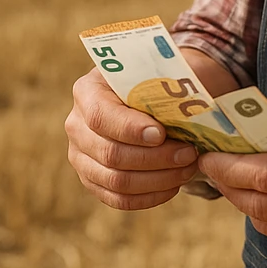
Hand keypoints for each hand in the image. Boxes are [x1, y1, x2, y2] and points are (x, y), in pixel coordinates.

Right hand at [65, 66, 200, 209]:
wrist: (153, 91)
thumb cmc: (160, 76)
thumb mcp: (164, 69)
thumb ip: (169, 84)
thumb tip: (188, 109)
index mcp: (88, 90)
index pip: (101, 116)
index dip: (131, 129)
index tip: (162, 134)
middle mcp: (77, 125)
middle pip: (110, 153)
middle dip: (155, 157)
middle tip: (189, 153)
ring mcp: (81, 156)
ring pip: (115, 181)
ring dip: (157, 179)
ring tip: (187, 168)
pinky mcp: (93, 180)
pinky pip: (118, 198)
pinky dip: (149, 195)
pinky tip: (175, 185)